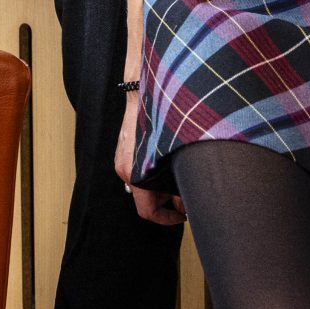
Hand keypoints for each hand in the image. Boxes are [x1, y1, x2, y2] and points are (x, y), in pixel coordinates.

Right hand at [115, 88, 184, 226]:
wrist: (147, 90)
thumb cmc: (163, 119)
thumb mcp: (177, 158)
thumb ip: (179, 184)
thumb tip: (185, 200)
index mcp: (135, 175)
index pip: (147, 211)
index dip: (168, 219)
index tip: (183, 215)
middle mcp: (125, 169)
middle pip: (146, 199)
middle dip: (169, 199)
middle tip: (187, 192)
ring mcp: (123, 158)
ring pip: (144, 184)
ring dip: (163, 184)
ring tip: (181, 173)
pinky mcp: (125, 149)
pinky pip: (140, 170)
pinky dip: (155, 171)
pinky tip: (170, 160)